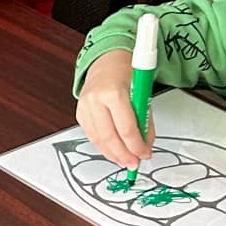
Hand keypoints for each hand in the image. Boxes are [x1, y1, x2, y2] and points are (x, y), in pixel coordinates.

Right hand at [75, 49, 149, 167]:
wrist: (107, 62)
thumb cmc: (126, 74)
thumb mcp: (141, 94)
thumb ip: (144, 120)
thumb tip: (145, 145)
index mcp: (113, 92)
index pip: (126, 128)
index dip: (136, 146)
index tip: (145, 154)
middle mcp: (95, 99)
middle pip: (109, 137)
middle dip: (123, 155)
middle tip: (134, 163)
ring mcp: (84, 106)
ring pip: (98, 139)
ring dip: (112, 154)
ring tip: (124, 161)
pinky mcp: (80, 113)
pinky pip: (91, 135)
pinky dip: (103, 146)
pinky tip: (113, 152)